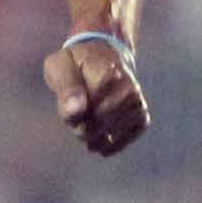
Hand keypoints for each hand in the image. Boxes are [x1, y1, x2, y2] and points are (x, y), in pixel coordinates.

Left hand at [42, 39, 149, 158]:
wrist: (100, 57)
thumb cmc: (75, 64)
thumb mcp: (60, 67)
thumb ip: (66, 87)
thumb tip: (77, 111)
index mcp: (108, 72)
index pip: (90, 106)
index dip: (73, 115)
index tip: (67, 106)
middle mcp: (129, 86)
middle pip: (100, 122)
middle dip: (81, 126)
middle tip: (74, 116)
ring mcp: (136, 102)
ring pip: (112, 132)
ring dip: (93, 137)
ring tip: (84, 124)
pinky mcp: (141, 115)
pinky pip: (128, 137)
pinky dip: (111, 145)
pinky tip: (98, 144)